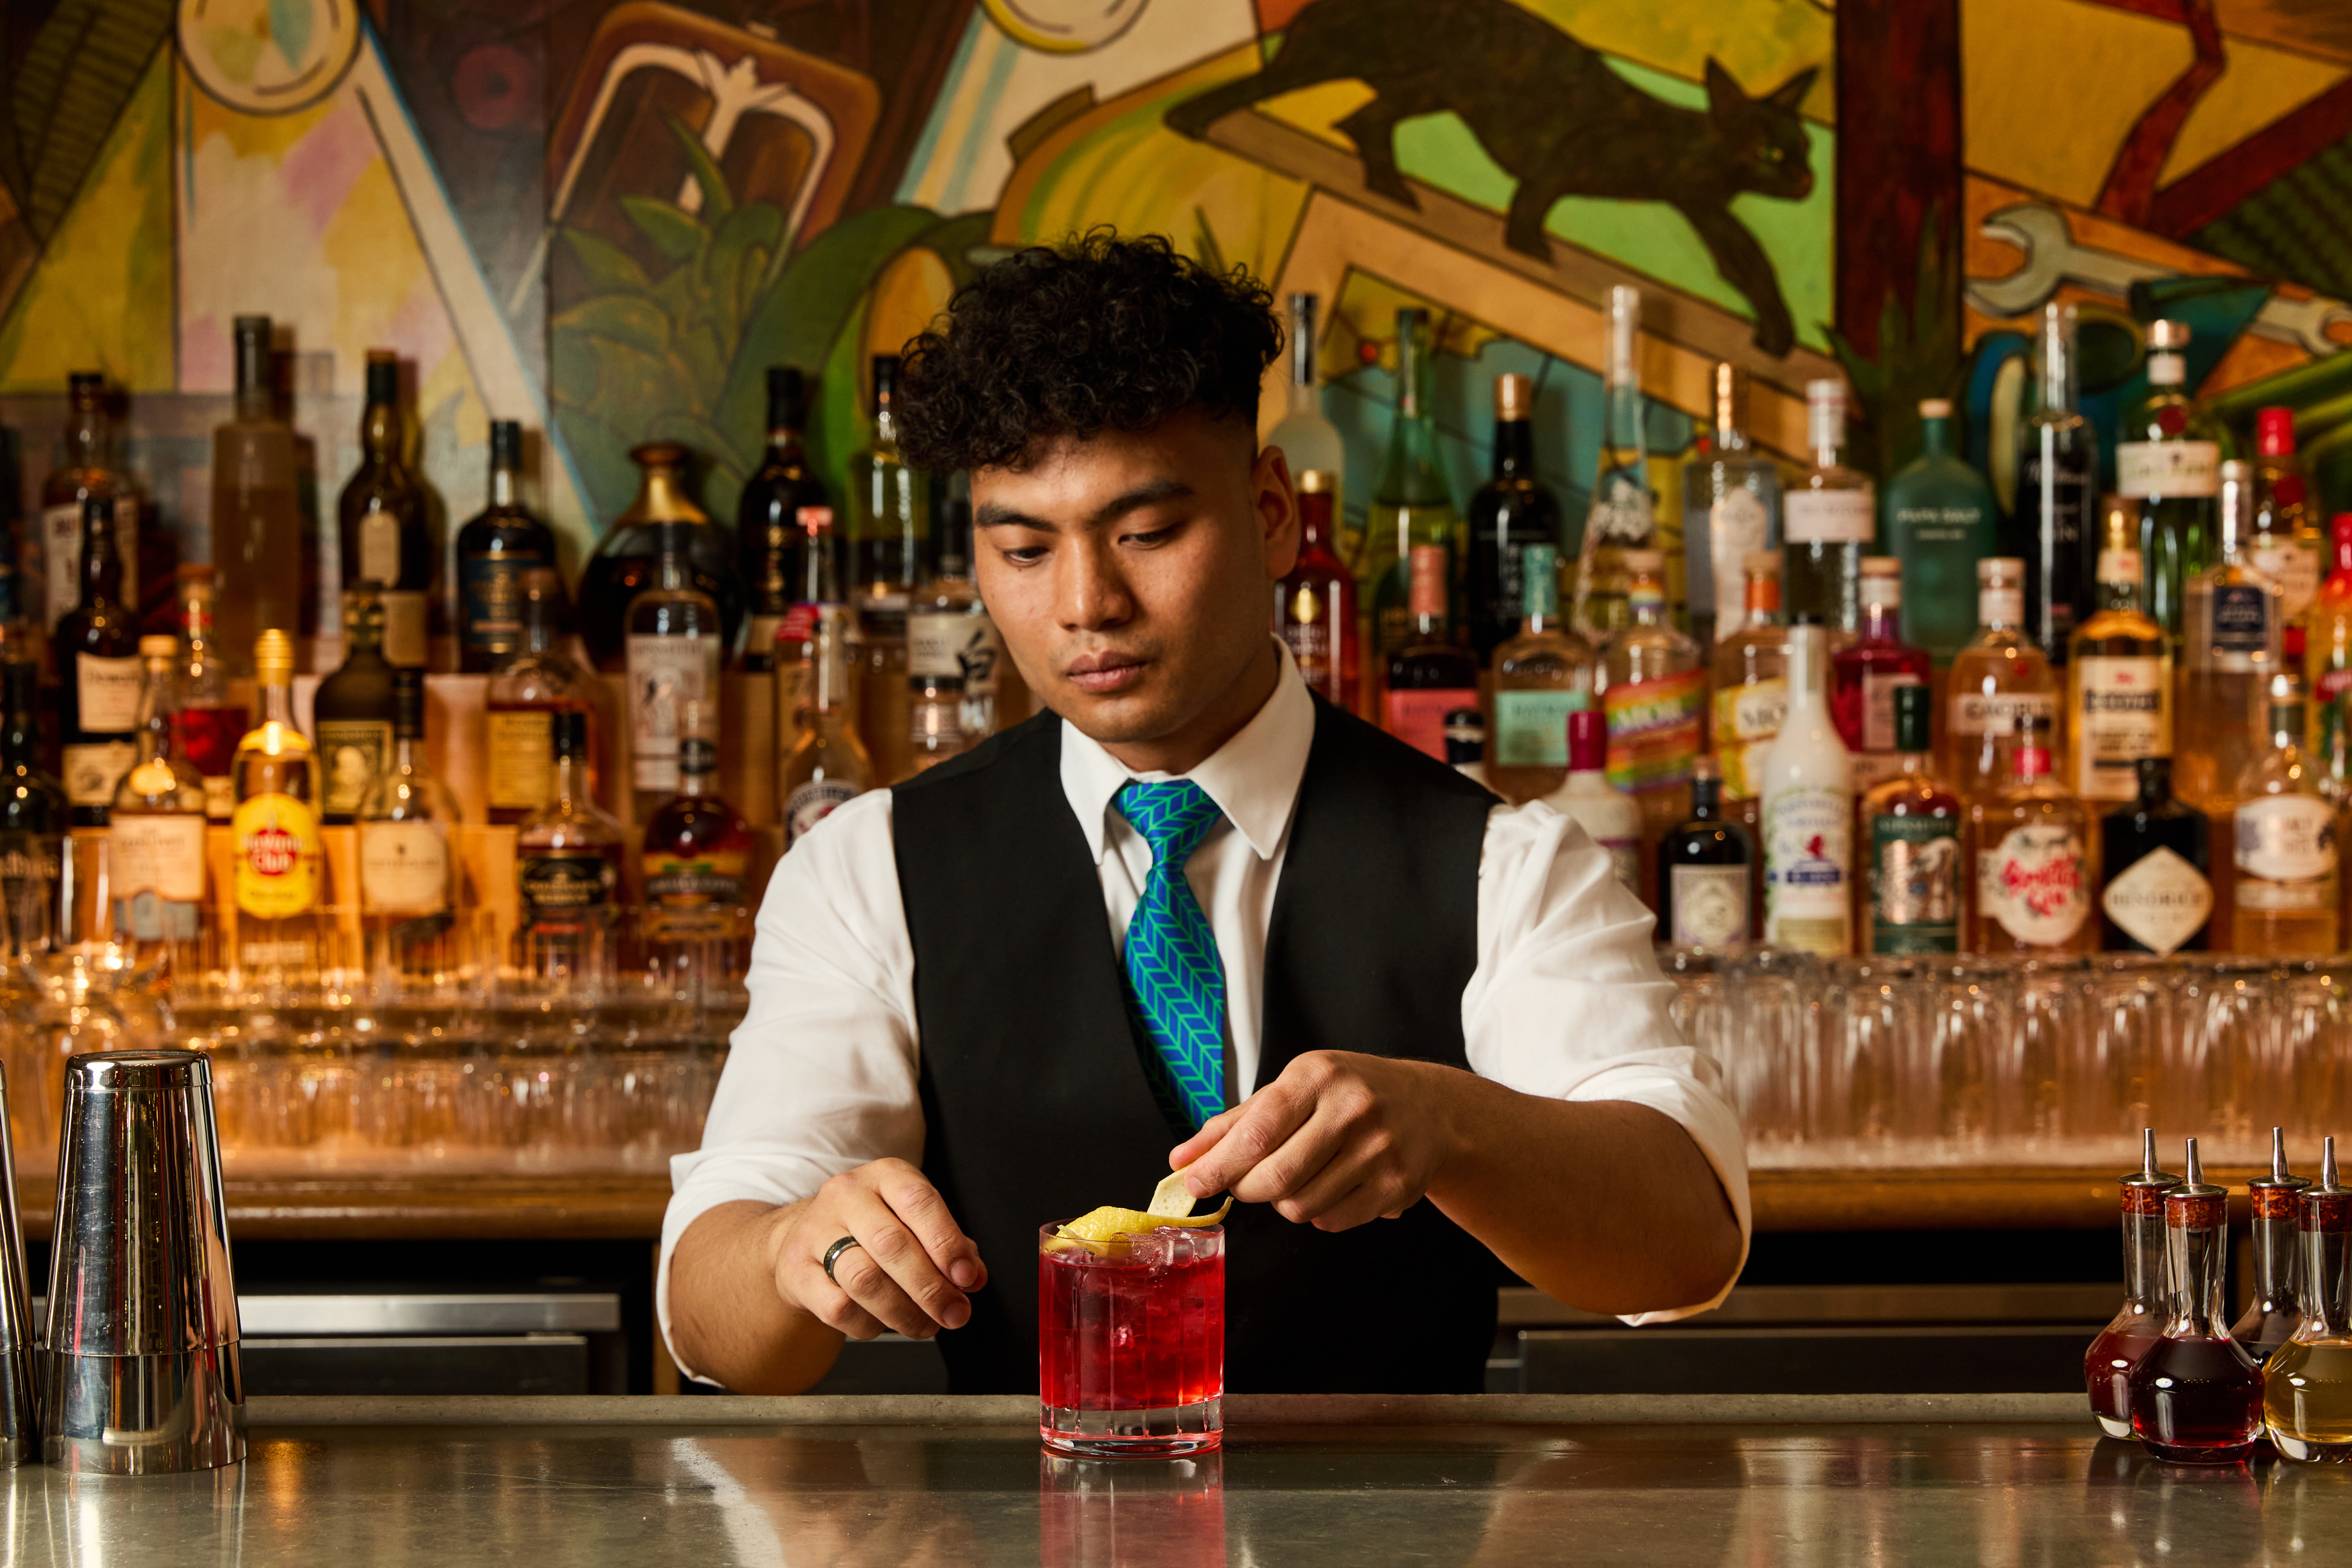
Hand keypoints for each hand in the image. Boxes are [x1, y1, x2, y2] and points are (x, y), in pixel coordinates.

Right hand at [769, 1158, 986, 1341]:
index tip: (967, 1278)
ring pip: (864, 1279)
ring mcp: (816, 1230)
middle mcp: (847, 1195)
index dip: (947, 1243)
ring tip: (925, 1326)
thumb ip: (950, 1246)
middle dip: (930, 1288)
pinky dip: (869, 1324)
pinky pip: (838, 1307)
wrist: (805, 1240)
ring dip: (904, 1312)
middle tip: (954, 1314)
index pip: (919, 1202)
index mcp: (885, 1175)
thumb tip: (973, 1277)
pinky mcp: (795, 1268)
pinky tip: (883, 1324)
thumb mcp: (914, 1223)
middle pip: (892, 1244)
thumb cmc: (872, 1231)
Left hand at [1168, 1051, 1462, 1232]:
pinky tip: (1333, 1185)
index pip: (1257, 1132)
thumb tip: (1182, 1160)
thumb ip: (1234, 1125)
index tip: (1195, 1182)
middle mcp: (1351, 1109)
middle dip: (1248, 1189)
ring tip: (1302, 1175)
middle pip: (1275, 1178)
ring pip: (1300, 1206)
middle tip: (1247, 1183)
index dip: (1219, 1165)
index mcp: (1317, 1076)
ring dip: (1286, 1201)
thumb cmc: (1349, 1094)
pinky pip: (1332, 1221)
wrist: (1431, 1107)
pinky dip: (1319, 1214)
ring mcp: (1379, 1150)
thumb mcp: (1293, 1089)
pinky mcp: (1397, 1186)